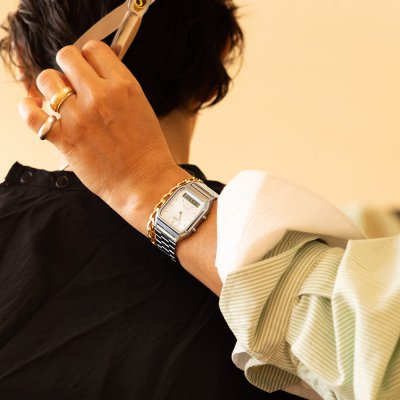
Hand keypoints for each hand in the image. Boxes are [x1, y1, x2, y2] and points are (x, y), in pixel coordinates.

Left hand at [18, 40, 219, 293]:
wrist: (145, 184)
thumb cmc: (148, 151)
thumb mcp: (141, 108)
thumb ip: (118, 87)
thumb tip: (94, 76)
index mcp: (124, 86)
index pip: (94, 49)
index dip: (89, 58)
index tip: (88, 68)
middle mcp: (99, 96)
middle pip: (66, 56)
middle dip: (68, 68)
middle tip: (72, 83)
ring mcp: (79, 117)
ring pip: (46, 80)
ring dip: (51, 88)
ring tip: (60, 102)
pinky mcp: (63, 139)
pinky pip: (30, 113)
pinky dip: (28, 109)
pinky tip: (35, 110)